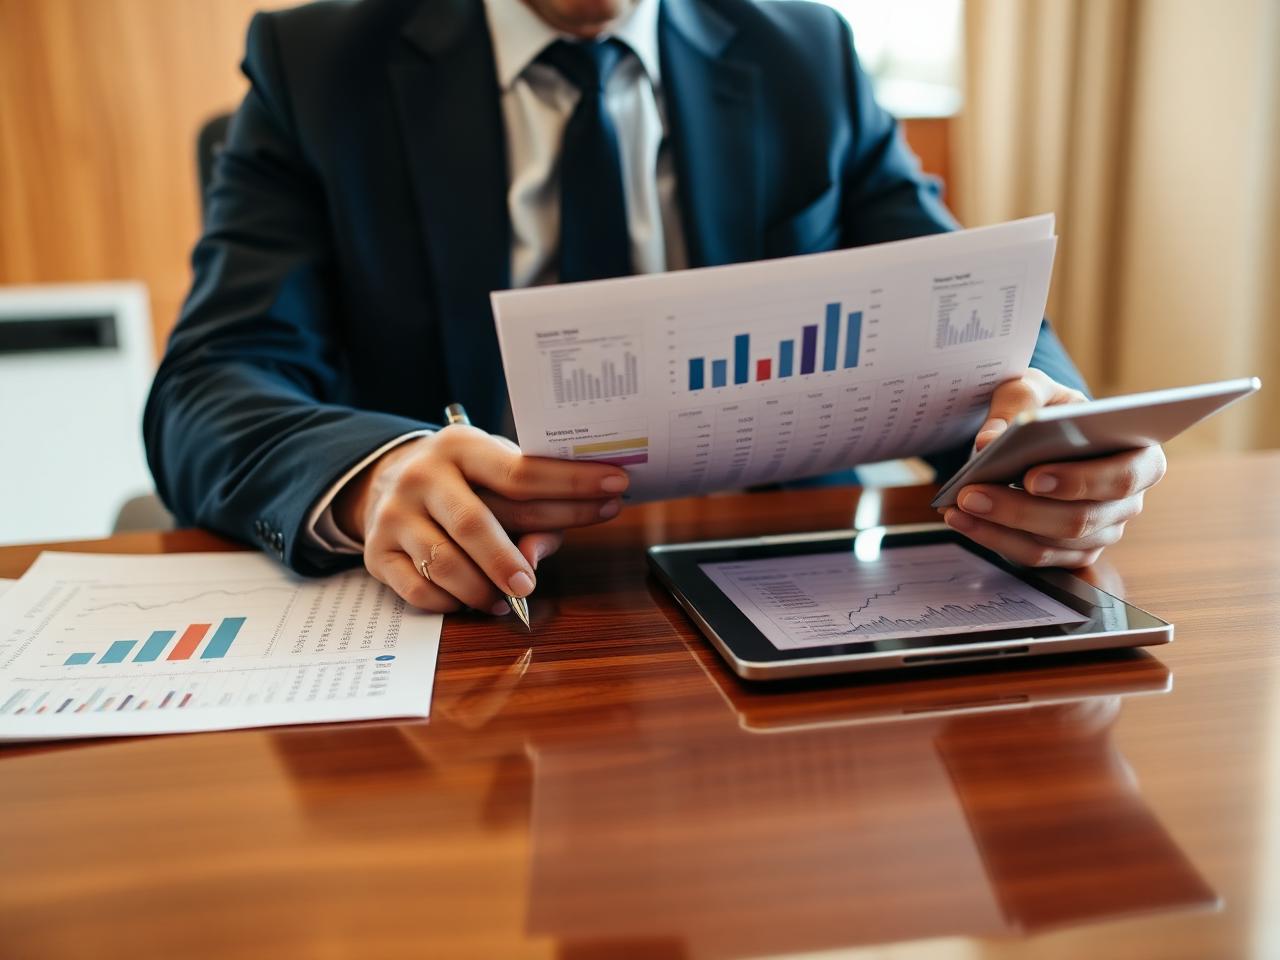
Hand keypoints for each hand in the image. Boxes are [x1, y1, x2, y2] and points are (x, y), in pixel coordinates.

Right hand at [334, 425, 628, 612]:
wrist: (382, 482)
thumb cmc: (461, 483)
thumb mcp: (493, 477)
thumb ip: (527, 511)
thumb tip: (535, 557)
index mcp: (462, 447)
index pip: (522, 472)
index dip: (572, 486)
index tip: (615, 492)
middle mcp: (424, 476)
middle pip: (476, 523)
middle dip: (511, 558)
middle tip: (533, 583)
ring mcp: (395, 514)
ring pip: (444, 563)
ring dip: (482, 588)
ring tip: (509, 599)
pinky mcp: (377, 553)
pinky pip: (418, 589)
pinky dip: (450, 603)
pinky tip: (471, 601)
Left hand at [941, 370, 1165, 567]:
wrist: (1037, 431)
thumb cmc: (1047, 407)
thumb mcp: (1032, 389)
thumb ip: (1016, 404)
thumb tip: (988, 441)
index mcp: (1138, 455)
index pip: (1123, 477)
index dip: (1081, 481)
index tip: (1032, 478)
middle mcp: (1127, 502)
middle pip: (1080, 519)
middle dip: (1020, 509)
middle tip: (973, 493)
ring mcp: (1101, 532)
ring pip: (1052, 542)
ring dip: (999, 526)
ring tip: (958, 505)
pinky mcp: (1071, 553)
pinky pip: (1033, 555)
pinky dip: (993, 538)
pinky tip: (961, 518)